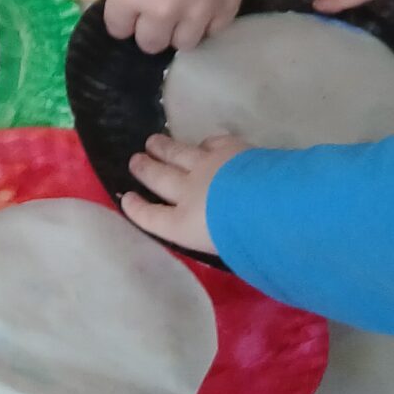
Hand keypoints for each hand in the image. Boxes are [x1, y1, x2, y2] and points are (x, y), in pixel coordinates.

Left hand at [105, 0, 254, 52]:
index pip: (118, 28)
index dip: (123, 17)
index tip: (129, 8)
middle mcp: (162, 11)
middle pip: (150, 43)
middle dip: (150, 28)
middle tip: (158, 8)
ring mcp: (199, 11)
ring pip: (184, 44)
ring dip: (181, 29)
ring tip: (186, 7)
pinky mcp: (230, 4)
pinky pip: (215, 29)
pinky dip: (209, 20)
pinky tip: (208, 0)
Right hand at [118, 132, 250, 255]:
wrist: (267, 205)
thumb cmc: (247, 240)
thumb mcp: (225, 251)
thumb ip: (216, 240)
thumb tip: (222, 240)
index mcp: (184, 225)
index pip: (152, 217)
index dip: (137, 208)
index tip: (126, 198)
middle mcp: (188, 192)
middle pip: (159, 178)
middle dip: (144, 169)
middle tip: (134, 160)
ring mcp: (206, 167)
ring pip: (177, 153)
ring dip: (163, 148)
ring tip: (152, 142)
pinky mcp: (227, 149)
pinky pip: (210, 143)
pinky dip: (203, 144)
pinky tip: (202, 144)